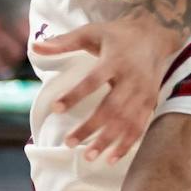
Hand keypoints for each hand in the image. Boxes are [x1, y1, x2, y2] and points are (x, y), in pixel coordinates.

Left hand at [34, 12, 182, 164]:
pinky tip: (111, 159)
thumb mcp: (91, 32)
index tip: (55, 108)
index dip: (75, 95)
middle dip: (91, 127)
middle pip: (111, 107)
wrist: (155, 35)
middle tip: (69, 143)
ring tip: (89, 156)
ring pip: (126, 121)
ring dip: (108, 141)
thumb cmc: (117, 34)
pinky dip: (126, 144)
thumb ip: (63, 41)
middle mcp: (131, 78)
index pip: (93, 80)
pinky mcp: (151, 102)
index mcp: (115, 59)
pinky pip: (139, 127)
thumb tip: (35, 46)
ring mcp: (143, 92)